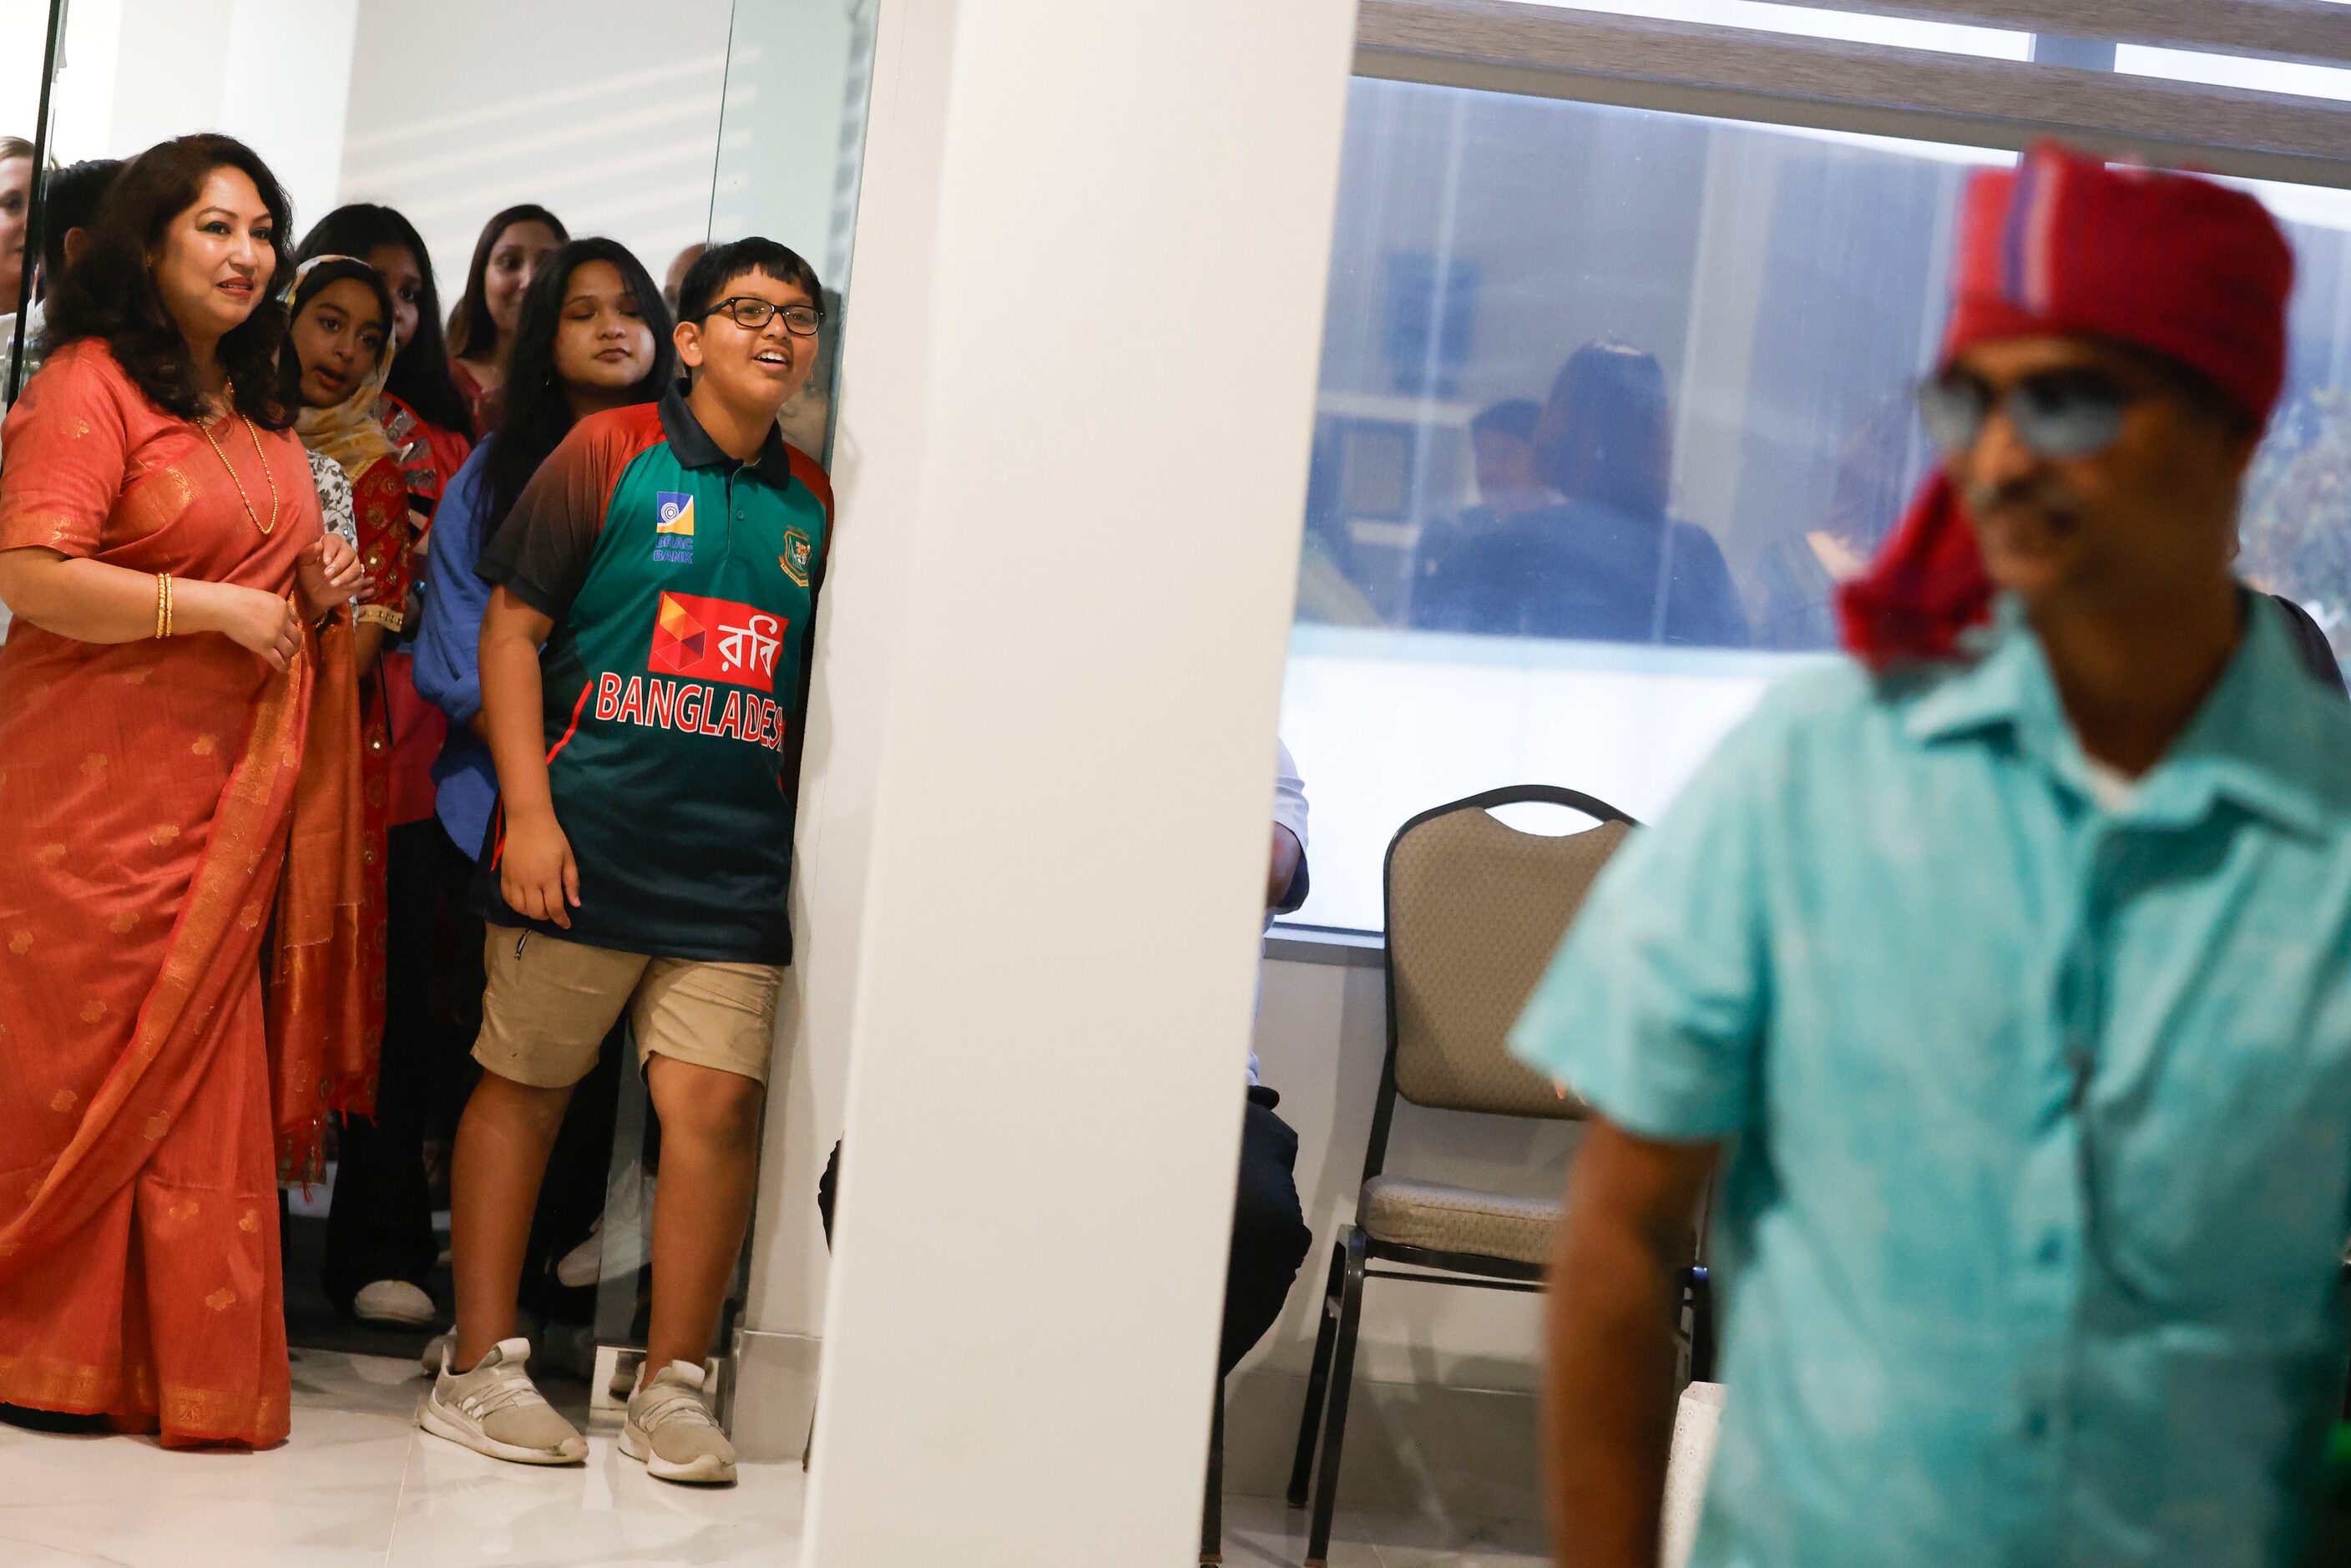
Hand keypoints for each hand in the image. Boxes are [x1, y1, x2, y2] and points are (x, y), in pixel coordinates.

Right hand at [213, 584, 303, 671]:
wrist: (225, 606)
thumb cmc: (237, 598)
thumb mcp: (262, 597)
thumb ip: (271, 607)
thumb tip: (270, 615)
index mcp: (282, 606)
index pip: (295, 620)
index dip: (292, 628)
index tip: (288, 633)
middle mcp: (283, 621)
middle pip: (296, 636)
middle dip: (295, 644)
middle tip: (291, 649)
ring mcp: (275, 635)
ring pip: (290, 649)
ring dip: (289, 655)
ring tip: (286, 659)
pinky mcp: (264, 647)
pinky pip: (278, 660)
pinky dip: (282, 666)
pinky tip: (283, 669)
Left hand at [297, 533, 367, 614]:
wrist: (313, 592)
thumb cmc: (308, 574)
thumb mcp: (304, 562)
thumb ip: (310, 552)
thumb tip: (319, 545)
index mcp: (331, 544)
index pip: (334, 541)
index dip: (331, 550)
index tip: (325, 561)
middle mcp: (345, 552)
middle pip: (349, 553)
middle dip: (339, 565)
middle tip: (327, 574)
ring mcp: (353, 565)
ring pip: (355, 568)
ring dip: (345, 577)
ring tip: (332, 584)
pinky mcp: (357, 579)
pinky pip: (359, 580)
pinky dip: (351, 585)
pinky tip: (340, 587)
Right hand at [500, 809, 579, 927]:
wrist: (527, 821)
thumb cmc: (552, 838)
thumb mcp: (568, 858)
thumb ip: (571, 882)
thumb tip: (575, 904)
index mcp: (548, 878)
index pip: (554, 908)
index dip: (561, 920)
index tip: (566, 924)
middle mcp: (529, 882)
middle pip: (536, 912)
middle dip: (547, 917)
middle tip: (553, 911)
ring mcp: (514, 880)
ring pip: (520, 908)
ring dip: (531, 913)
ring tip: (539, 906)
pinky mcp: (504, 875)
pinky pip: (507, 898)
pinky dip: (516, 905)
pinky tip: (524, 901)